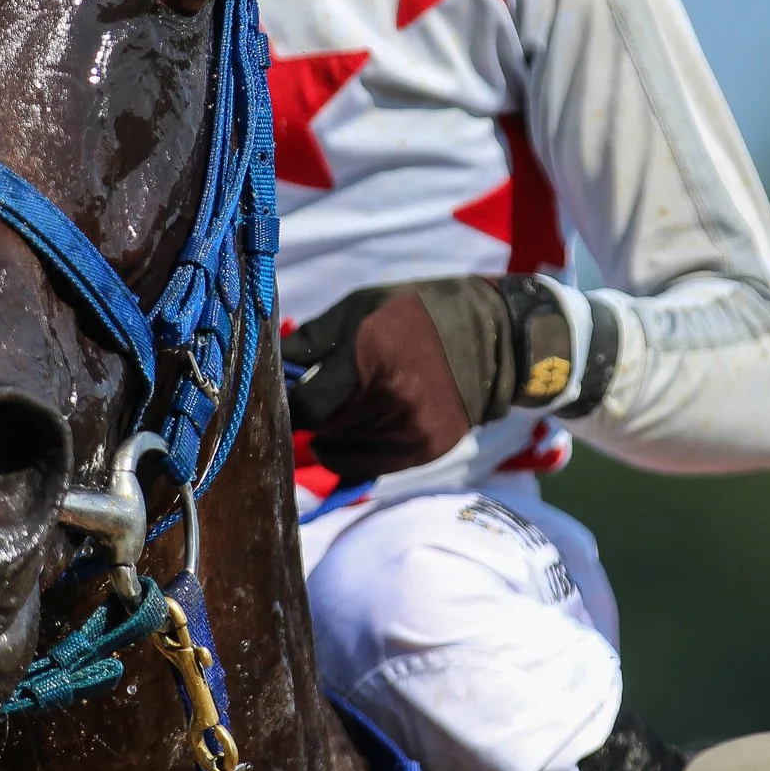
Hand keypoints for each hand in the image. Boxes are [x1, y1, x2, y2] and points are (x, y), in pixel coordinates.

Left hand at [281, 275, 595, 480]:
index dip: (294, 406)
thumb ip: (314, 339)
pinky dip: (357, 452)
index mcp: (368, 357)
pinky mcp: (426, 448)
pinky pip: (372, 465)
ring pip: (345, 451)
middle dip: (313, 420)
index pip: (308, 408)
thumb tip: (275, 365)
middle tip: (313, 403)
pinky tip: (361, 429)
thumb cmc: (417, 312)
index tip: (293, 396)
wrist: (494, 338)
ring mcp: (410, 429)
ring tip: (342, 411)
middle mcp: (389, 399)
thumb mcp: (362, 306)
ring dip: (334, 436)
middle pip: (325, 431)